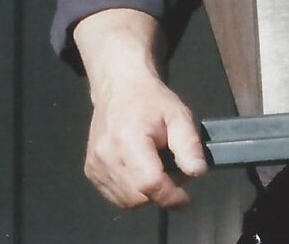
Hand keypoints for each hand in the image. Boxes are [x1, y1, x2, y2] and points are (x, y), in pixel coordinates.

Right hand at [83, 68, 206, 208]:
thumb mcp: (179, 115)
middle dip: (161, 194)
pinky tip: (141, 172)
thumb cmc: (152, 100)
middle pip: (137, 197)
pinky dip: (131, 193)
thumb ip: (189, 144)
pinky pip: (114, 196)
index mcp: (129, 140)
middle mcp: (107, 156)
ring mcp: (95, 166)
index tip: (187, 199)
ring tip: (159, 171)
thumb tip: (198, 172)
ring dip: (146, 196)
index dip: (170, 195)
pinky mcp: (90, 171)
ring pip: (126, 201)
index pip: (149, 183)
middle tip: (175, 175)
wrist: (119, 87)